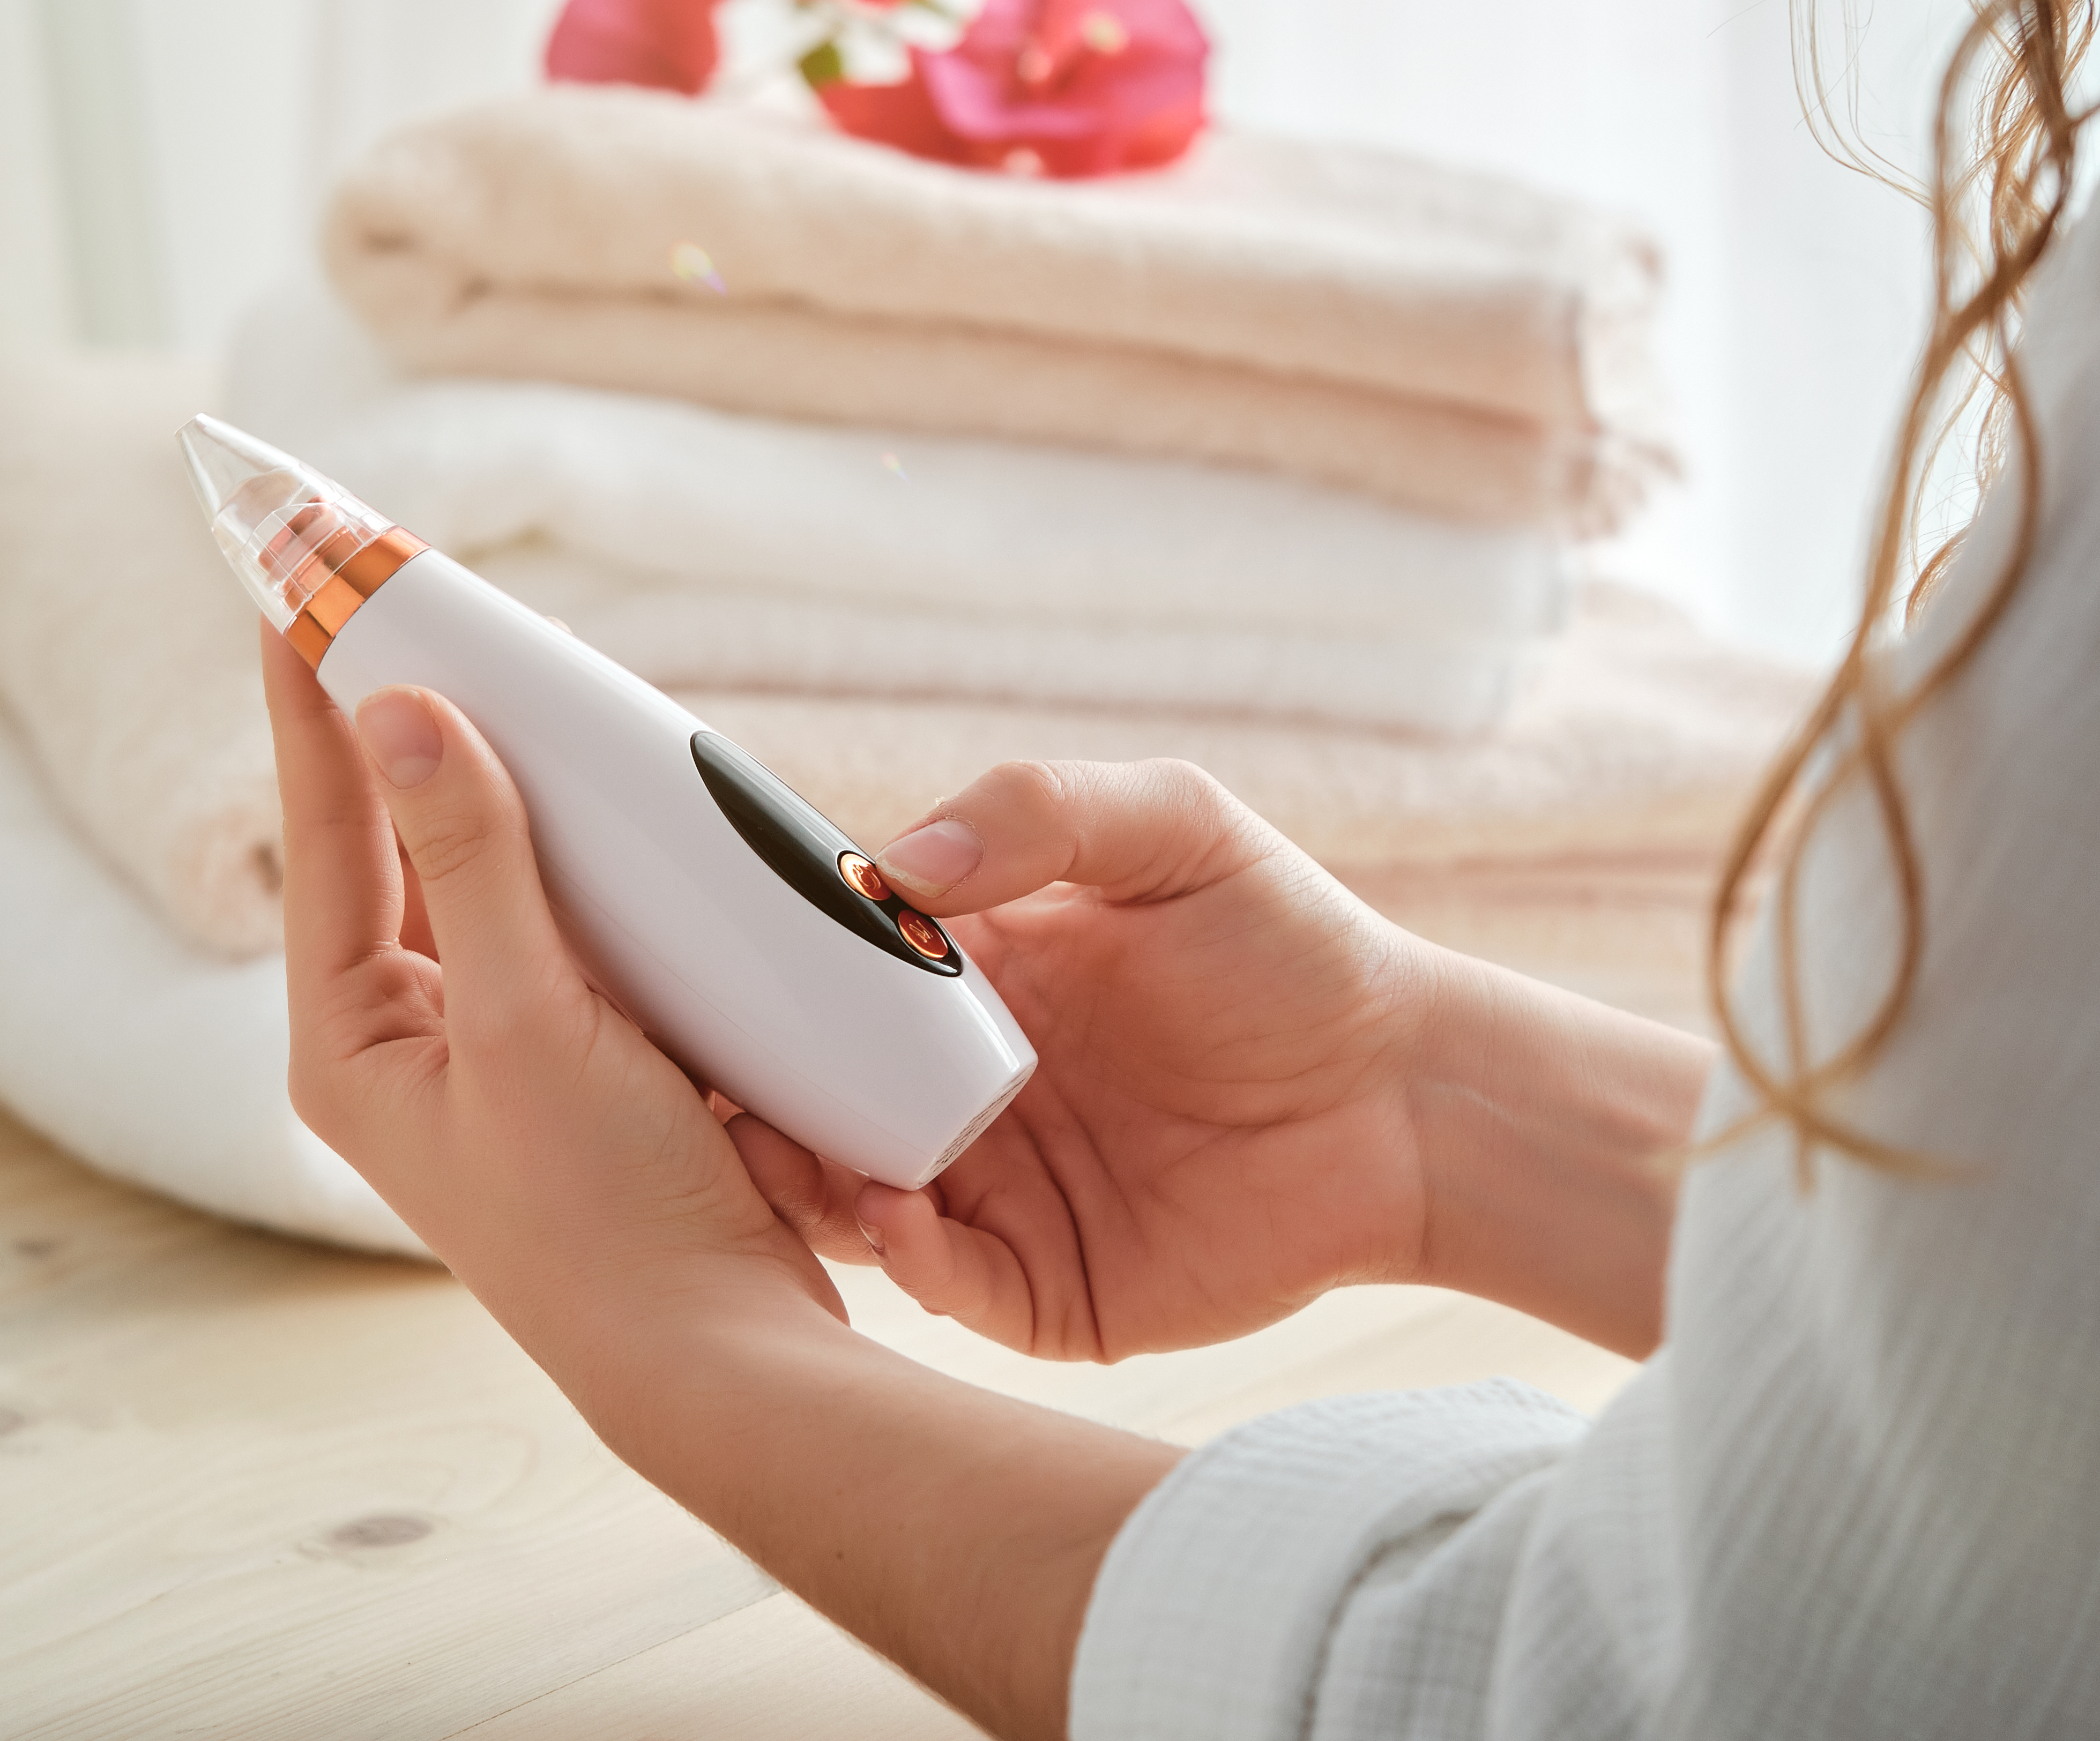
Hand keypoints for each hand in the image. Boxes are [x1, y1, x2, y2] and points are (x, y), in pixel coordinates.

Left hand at [258, 627, 839, 1358]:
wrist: (720, 1357)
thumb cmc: (610, 1215)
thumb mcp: (535, 1021)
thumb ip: (473, 860)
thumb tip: (394, 711)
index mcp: (353, 1043)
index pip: (320, 830)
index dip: (311, 702)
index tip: (294, 585)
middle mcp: (408, 1043)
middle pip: (391, 844)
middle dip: (400, 727)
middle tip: (397, 602)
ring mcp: (494, 1055)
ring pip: (481, 879)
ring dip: (495, 785)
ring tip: (491, 673)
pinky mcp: (583, 1062)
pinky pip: (565, 925)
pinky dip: (580, 856)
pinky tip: (604, 801)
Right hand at [725, 758, 1712, 1361]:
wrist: (1414, 1097)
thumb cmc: (1298, 947)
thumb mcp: (1178, 831)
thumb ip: (1045, 812)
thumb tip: (897, 861)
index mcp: (975, 978)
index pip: (828, 977)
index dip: (756, 973)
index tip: (685, 964)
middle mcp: (963, 1089)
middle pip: (813, 1095)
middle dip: (747, 1089)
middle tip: (698, 1075)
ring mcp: (996, 1192)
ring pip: (848, 1197)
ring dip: (799, 1175)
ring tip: (774, 1144)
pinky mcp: (1043, 1287)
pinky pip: (940, 1282)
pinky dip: (899, 1255)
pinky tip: (889, 1211)